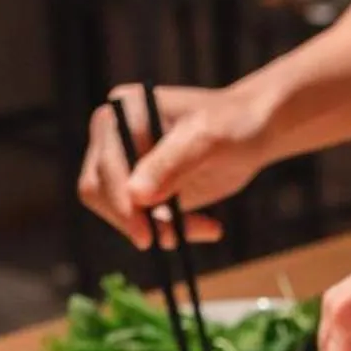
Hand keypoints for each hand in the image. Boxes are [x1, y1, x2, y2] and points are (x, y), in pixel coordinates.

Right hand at [78, 84, 271, 249]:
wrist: (251, 131)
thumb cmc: (231, 124)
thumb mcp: (206, 139)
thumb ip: (170, 164)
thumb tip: (135, 195)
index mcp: (123, 112)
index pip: (105, 164)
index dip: (120, 201)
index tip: (144, 234)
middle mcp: (115, 136)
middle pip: (99, 190)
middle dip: (134, 219)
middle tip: (173, 238)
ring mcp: (126, 162)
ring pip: (119, 211)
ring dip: (156, 229)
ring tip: (203, 228)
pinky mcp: (141, 187)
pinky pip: (141, 220)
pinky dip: (168, 230)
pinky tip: (205, 226)